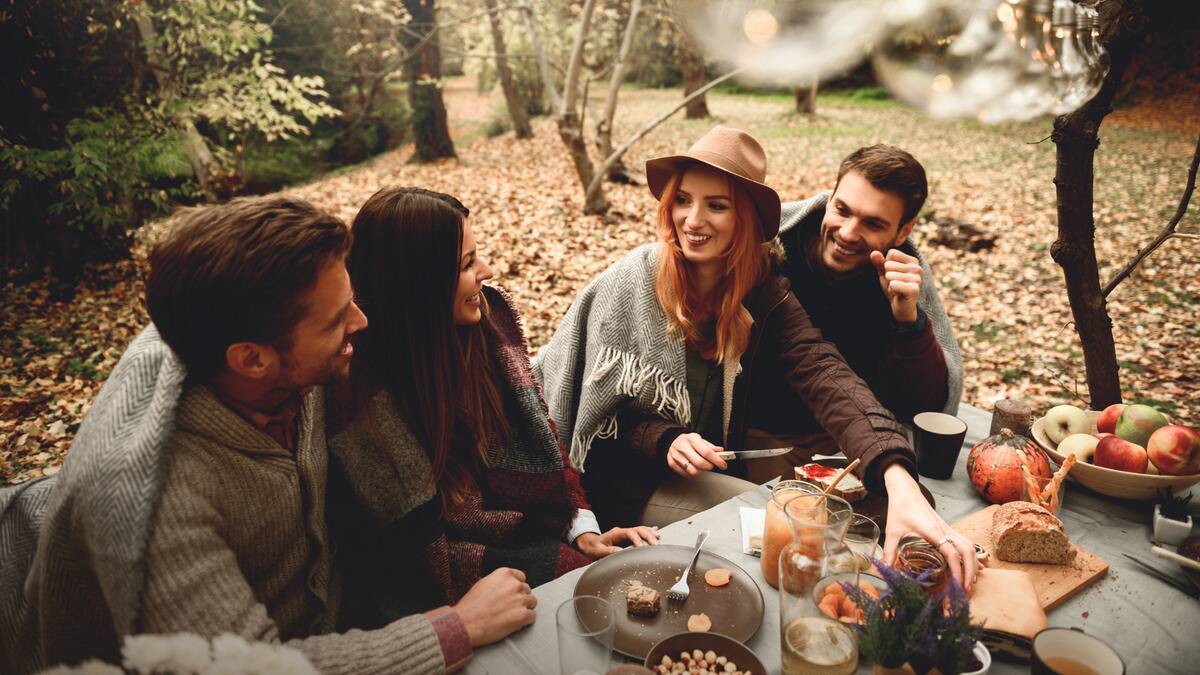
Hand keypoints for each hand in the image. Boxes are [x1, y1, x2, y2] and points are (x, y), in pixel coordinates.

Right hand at [453, 567, 536, 646]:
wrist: (466, 623)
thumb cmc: (470, 606)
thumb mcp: (482, 584)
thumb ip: (497, 582)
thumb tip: (503, 587)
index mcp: (504, 574)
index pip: (520, 577)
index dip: (516, 587)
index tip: (512, 594)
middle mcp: (514, 584)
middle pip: (527, 590)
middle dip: (520, 598)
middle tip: (509, 608)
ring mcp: (520, 599)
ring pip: (532, 602)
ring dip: (524, 609)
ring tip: (511, 616)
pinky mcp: (523, 615)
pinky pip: (532, 616)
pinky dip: (525, 621)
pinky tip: (514, 624)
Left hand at [576, 525, 660, 558]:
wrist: (589, 543)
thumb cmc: (593, 547)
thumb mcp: (598, 551)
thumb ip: (608, 551)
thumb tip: (620, 552)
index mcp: (615, 533)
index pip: (629, 533)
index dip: (636, 538)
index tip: (640, 546)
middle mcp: (622, 531)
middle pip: (637, 529)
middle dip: (647, 535)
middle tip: (655, 543)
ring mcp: (625, 533)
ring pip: (640, 529)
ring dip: (650, 533)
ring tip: (658, 537)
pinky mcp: (628, 537)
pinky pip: (640, 532)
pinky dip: (648, 531)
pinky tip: (655, 531)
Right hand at [667, 433, 727, 476]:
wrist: (671, 440)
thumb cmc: (688, 441)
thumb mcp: (699, 439)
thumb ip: (710, 446)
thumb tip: (721, 452)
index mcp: (692, 439)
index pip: (706, 452)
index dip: (717, 460)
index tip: (723, 465)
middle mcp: (683, 447)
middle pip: (700, 463)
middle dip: (709, 466)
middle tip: (711, 465)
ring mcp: (676, 456)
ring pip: (693, 471)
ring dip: (701, 471)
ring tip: (701, 466)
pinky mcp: (672, 463)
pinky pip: (686, 474)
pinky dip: (693, 474)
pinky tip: (694, 468)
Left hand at [870, 249, 921, 324]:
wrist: (901, 306)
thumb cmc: (894, 286)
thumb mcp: (884, 272)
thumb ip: (879, 262)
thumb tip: (873, 253)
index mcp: (913, 260)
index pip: (891, 253)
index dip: (886, 265)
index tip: (893, 274)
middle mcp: (917, 268)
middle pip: (889, 264)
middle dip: (887, 276)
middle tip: (894, 284)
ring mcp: (917, 278)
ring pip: (890, 275)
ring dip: (889, 284)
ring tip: (896, 289)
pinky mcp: (914, 289)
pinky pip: (893, 284)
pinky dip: (891, 290)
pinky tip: (897, 293)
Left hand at [881, 464, 978, 591]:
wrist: (906, 490)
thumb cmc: (900, 508)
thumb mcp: (892, 530)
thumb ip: (890, 550)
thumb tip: (886, 569)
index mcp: (932, 531)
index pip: (951, 552)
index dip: (957, 569)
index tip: (957, 584)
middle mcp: (944, 529)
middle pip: (967, 550)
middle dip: (970, 571)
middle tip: (966, 590)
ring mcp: (948, 528)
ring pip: (969, 546)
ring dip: (973, 563)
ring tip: (970, 582)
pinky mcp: (948, 528)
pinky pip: (965, 542)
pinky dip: (971, 555)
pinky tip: (974, 566)